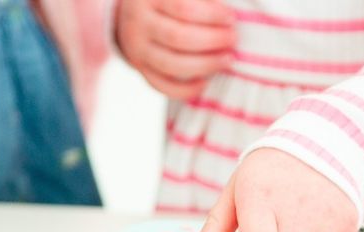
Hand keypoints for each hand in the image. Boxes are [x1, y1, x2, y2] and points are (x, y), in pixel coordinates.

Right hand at [115, 0, 236, 98]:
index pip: (183, 8)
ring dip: (204, 64)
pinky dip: (185, 89)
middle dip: (212, 40)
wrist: (130, 13)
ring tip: (227, 60)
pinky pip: (162, 85)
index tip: (231, 18)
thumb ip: (201, 0)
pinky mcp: (140, 68)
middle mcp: (139, 23)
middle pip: (177, 37)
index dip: (211, 15)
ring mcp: (137, 48)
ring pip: (171, 64)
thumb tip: (231, 13)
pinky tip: (205, 83)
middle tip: (233, 39)